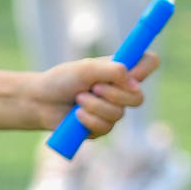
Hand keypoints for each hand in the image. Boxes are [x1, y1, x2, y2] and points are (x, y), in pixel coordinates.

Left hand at [31, 51, 157, 136]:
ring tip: (78, 99)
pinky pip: (105, 126)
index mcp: (120, 70)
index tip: (131, 71)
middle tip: (94, 87)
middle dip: (114, 95)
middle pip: (139, 98)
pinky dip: (89, 119)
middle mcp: (120, 90)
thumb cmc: (62, 79)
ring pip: (119, 114)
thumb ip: (112, 70)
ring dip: (95, 106)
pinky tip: (76, 115)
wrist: (40, 101)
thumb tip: (133, 81)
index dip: (146, 66)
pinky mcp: (102, 127)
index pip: (149, 62)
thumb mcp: (86, 69)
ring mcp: (113, 110)